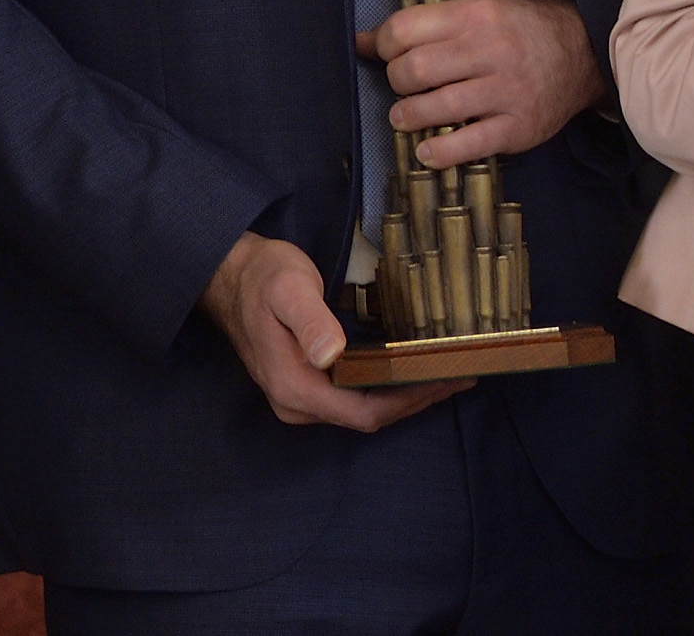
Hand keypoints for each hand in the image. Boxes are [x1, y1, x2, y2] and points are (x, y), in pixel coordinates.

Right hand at [199, 233, 469, 431]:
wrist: (232, 276)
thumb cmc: (263, 277)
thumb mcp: (288, 289)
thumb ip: (310, 322)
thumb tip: (331, 354)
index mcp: (295, 388)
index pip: (364, 412)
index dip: (408, 402)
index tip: (447, 381)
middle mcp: (297, 403)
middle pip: (368, 416)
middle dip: (416, 400)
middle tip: (461, 374)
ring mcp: (299, 398)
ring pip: (362, 410)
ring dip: (404, 396)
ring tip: (445, 373)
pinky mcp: (305, 385)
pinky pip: (352, 397)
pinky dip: (385, 388)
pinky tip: (408, 370)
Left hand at [364, 0, 602, 164]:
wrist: (580, 51)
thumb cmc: (517, 29)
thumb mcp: (478, 7)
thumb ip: (427, 22)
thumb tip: (365, 41)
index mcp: (476, 15)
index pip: (405, 30)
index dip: (384, 45)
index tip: (385, 54)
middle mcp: (491, 50)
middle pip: (415, 70)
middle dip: (396, 81)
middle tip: (402, 86)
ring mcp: (506, 90)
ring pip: (437, 107)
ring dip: (409, 117)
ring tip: (406, 117)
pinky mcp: (518, 126)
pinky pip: (469, 144)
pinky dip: (440, 152)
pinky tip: (428, 150)